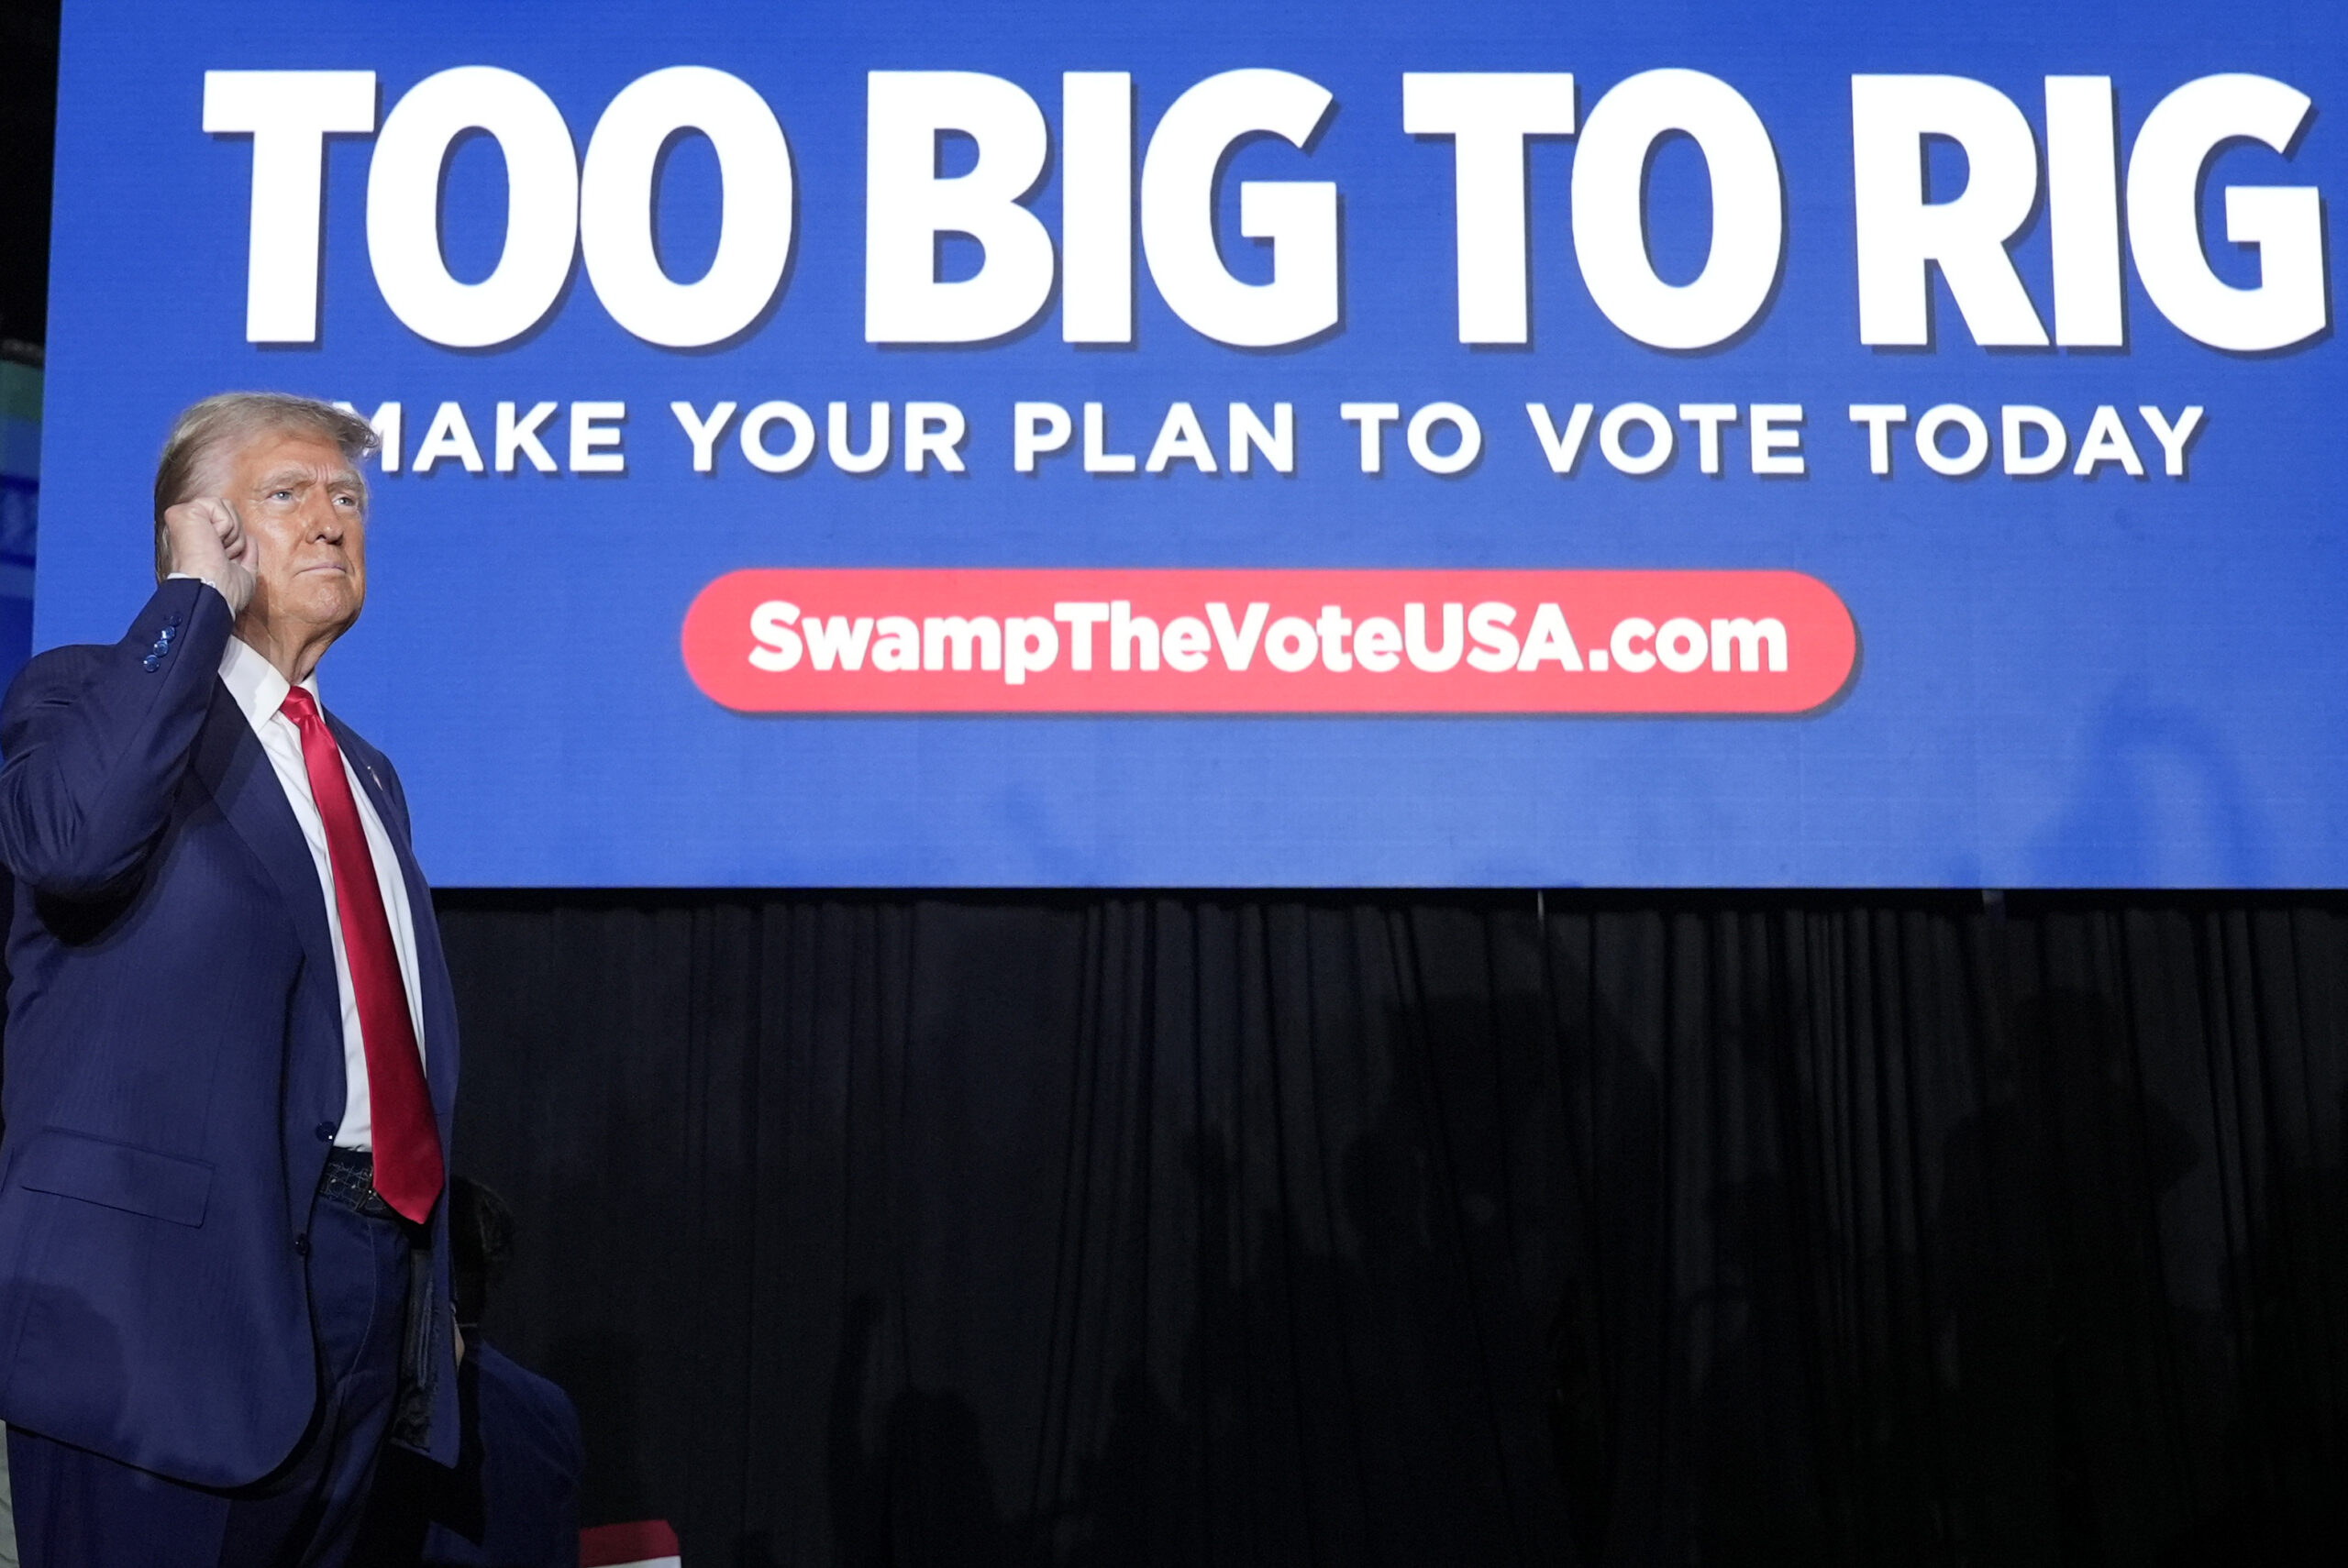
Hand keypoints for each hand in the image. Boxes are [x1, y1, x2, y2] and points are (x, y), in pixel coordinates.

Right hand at [161, 497, 255, 614]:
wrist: (212, 592)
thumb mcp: (244, 573)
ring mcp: (185, 519)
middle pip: (230, 511)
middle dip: (237, 537)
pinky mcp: (183, 511)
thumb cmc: (224, 592)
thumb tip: (250, 539)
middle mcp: (191, 529)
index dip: (237, 545)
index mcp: (201, 543)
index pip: (230, 525)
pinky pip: (218, 505)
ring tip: (218, 551)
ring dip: (232, 534)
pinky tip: (212, 543)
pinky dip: (224, 526)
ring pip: (226, 506)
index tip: (226, 564)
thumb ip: (246, 554)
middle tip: (223, 556)